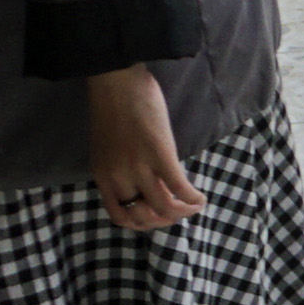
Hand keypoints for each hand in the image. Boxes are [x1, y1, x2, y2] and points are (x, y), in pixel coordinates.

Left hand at [85, 68, 203, 231]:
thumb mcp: (108, 147)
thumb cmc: (113, 107)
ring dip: (184, 212)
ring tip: (194, 205)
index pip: (120, 217)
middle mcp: (118, 176)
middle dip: (165, 220)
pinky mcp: (159, 153)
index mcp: (103, 176)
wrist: (116, 80)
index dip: (142, 224)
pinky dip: (193, 198)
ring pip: (164, 207)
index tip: (156, 214)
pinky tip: (200, 197)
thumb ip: (121, 168)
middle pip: (145, 216)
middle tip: (178, 209)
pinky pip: (179, 188)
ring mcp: (138, 166)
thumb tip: (145, 184)